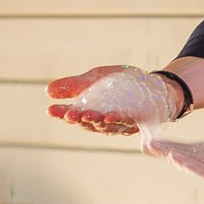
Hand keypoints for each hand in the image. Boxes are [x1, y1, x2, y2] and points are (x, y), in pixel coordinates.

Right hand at [46, 65, 183, 134]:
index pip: (73, 115)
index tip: (50, 110)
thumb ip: (75, 85)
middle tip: (67, 115)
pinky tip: (109, 116)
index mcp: (91, 110)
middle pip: (88, 123)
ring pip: (105, 125)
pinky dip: (117, 120)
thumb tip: (47, 90)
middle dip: (78, 119)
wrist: (155, 85)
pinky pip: (127, 122)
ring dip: (96, 121)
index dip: (62, 114)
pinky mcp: (138, 121)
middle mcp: (104, 121)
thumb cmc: (123, 84)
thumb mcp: (95, 78)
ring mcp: (121, 124)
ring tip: (86, 115)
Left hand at [152, 139, 203, 203]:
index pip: (194, 150)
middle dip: (165, 147)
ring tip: (151, 146)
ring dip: (170, 151)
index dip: (173, 147)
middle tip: (144, 142)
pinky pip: (203, 168)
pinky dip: (187, 161)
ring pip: (192, 155)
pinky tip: (173, 158)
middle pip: (188, 149)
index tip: (155, 146)